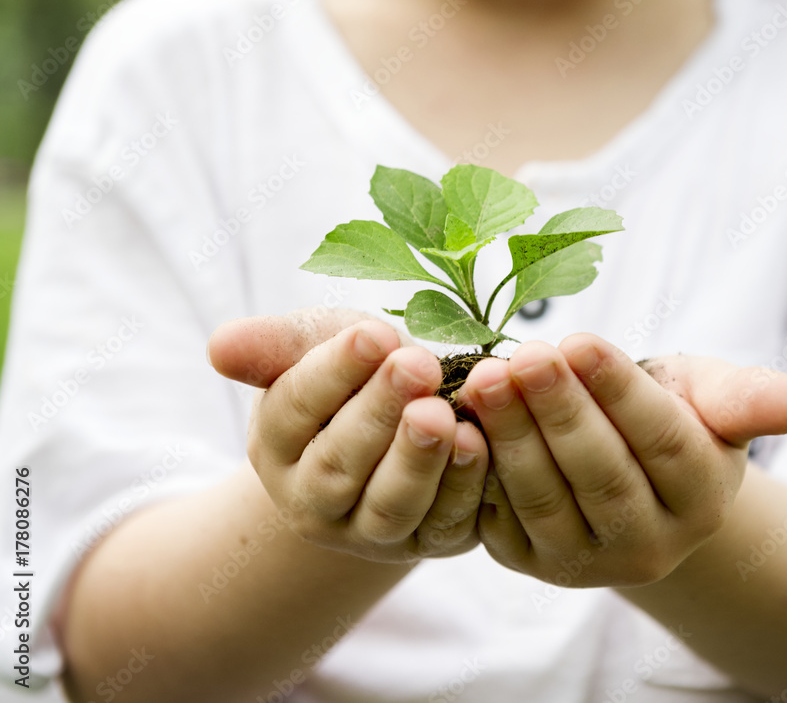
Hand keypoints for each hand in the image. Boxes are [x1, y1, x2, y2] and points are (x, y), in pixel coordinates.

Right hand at [206, 306, 488, 562]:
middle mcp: (315, 499)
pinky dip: (463, 486)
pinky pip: (446, 522)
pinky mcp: (429, 540)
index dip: (334, 371)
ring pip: (390, 505)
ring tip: (441, 413)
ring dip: (418, 459)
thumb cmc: (357, 372)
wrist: (404, 419)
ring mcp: (371, 530)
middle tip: (416, 364)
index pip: (295, 408)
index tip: (373, 333)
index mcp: (278, 444)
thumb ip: (275, 345)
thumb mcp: (318, 346)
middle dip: (380, 412)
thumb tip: (220, 347)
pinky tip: (478, 442)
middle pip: (339, 463)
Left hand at [457, 335, 786, 587]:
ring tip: (486, 378)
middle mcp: (650, 545)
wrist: (630, 473)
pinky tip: (460, 421)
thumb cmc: (672, 417)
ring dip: (512, 436)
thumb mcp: (711, 397)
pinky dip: (479, 470)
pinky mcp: (531, 561)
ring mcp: (586, 561)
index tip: (580, 341)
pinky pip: (501, 519)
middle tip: (522, 356)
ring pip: (546, 499)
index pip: (663, 443)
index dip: (620, 394)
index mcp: (702, 498)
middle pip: (601, 475)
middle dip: (558, 412)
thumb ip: (747, 398)